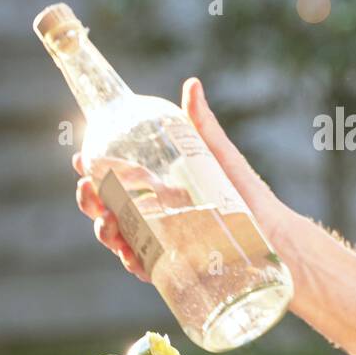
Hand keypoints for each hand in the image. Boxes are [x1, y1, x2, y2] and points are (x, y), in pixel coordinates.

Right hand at [73, 77, 287, 281]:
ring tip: (106, 223)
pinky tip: (129, 255)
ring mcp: (164, 245)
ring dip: (106, 232)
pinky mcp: (178, 269)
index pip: (116, 180)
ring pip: (123, 239)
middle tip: (87, 191)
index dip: (93, 171)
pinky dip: (135, 262)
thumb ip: (203, 126)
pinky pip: (149, 268)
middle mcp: (156, 219)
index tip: (79, 158)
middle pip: (111, 210)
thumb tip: (192, 84)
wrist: (276, 238)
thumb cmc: (248, 197)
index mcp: (159, 192)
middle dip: (91, 202)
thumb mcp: (221, 158)